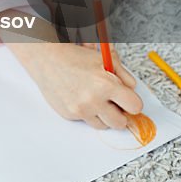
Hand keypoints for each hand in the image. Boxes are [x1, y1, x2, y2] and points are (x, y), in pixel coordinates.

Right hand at [12, 42, 142, 128]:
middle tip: (113, 103)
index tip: (127, 99)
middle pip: (121, 123)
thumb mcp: (103, 59)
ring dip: (103, 115)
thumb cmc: (73, 56)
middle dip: (120, 114)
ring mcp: (80, 110)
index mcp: (106, 85)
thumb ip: (123, 74)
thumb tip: (132, 89)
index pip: (135, 106)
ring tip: (95, 99)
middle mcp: (94, 100)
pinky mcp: (69, 114)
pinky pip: (85, 120)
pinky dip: (86, 112)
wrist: (45, 58)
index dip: (132, 102)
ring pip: (103, 125)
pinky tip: (79, 97)